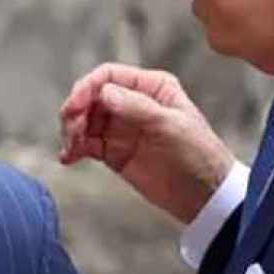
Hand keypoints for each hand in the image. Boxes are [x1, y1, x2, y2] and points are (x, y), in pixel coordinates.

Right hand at [59, 63, 234, 223]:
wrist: (204, 196)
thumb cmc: (197, 156)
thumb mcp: (170, 127)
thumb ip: (137, 108)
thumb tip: (103, 93)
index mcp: (151, 88)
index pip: (108, 76)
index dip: (86, 88)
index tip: (74, 107)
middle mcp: (133, 103)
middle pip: (91, 97)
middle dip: (76, 112)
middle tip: (71, 132)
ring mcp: (122, 128)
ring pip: (84, 120)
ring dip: (71, 131)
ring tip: (71, 149)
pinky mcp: (114, 152)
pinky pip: (86, 143)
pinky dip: (73, 148)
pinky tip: (68, 157)